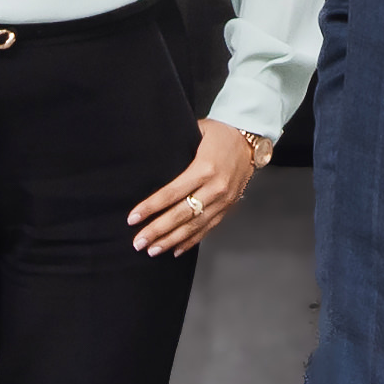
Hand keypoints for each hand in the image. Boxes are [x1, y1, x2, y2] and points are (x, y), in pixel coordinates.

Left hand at [129, 118, 264, 258]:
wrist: (250, 140)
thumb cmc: (220, 133)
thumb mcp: (196, 133)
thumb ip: (177, 150)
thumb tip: (150, 162)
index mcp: (204, 168)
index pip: (171, 193)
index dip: (151, 208)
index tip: (133, 218)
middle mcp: (215, 188)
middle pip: (181, 215)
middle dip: (157, 230)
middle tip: (139, 242)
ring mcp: (223, 200)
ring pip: (194, 226)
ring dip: (172, 240)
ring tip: (153, 250)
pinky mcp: (228, 207)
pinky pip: (208, 228)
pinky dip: (191, 240)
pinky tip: (176, 249)